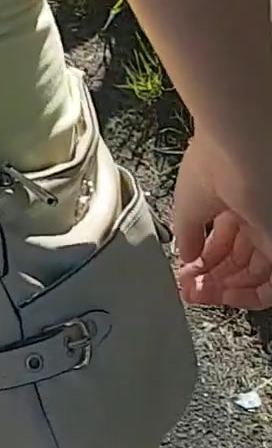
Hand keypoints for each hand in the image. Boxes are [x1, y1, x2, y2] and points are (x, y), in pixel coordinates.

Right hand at [174, 133, 271, 309]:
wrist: (240, 151)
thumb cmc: (214, 161)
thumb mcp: (187, 202)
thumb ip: (186, 234)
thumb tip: (184, 256)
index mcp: (231, 196)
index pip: (220, 237)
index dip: (201, 258)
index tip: (185, 272)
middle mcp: (253, 214)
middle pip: (234, 258)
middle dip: (209, 277)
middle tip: (190, 289)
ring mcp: (268, 231)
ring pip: (251, 274)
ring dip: (223, 289)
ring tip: (199, 294)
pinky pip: (269, 283)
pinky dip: (246, 295)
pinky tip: (222, 296)